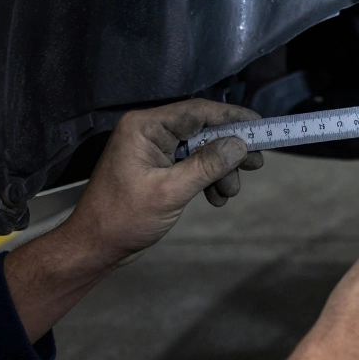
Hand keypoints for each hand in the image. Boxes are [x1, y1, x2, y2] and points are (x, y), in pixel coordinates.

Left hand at [5, 99, 262, 344]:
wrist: (95, 247)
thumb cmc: (124, 217)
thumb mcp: (170, 191)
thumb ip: (207, 165)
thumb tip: (240, 145)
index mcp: (145, 127)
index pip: (197, 112)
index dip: (232, 118)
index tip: (262, 127)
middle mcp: (150, 132)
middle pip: (203, 130)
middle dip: (229, 149)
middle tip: (256, 165)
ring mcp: (155, 150)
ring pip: (202, 150)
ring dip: (220, 170)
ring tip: (230, 192)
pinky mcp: (159, 168)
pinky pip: (193, 165)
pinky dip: (208, 179)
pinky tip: (216, 198)